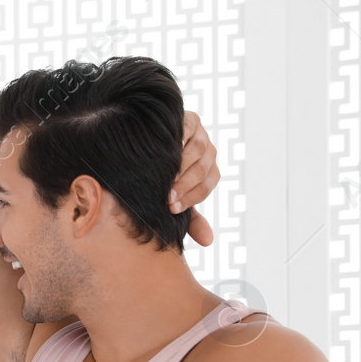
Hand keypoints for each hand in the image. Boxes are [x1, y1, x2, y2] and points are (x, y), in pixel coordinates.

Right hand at [170, 110, 217, 246]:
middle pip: (202, 169)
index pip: (206, 186)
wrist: (150, 141)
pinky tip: (165, 150)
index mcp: (209, 172)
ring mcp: (201, 134)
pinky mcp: (190, 119)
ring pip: (198, 150)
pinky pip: (187, 129)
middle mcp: (209, 152)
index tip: (171, 209)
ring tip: (166, 177)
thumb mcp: (175, 196)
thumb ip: (190, 217)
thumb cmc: (163, 177)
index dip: (190, 199)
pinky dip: (178, 139)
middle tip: (167, 198)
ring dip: (181, 166)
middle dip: (184, 186)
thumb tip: (209, 242)